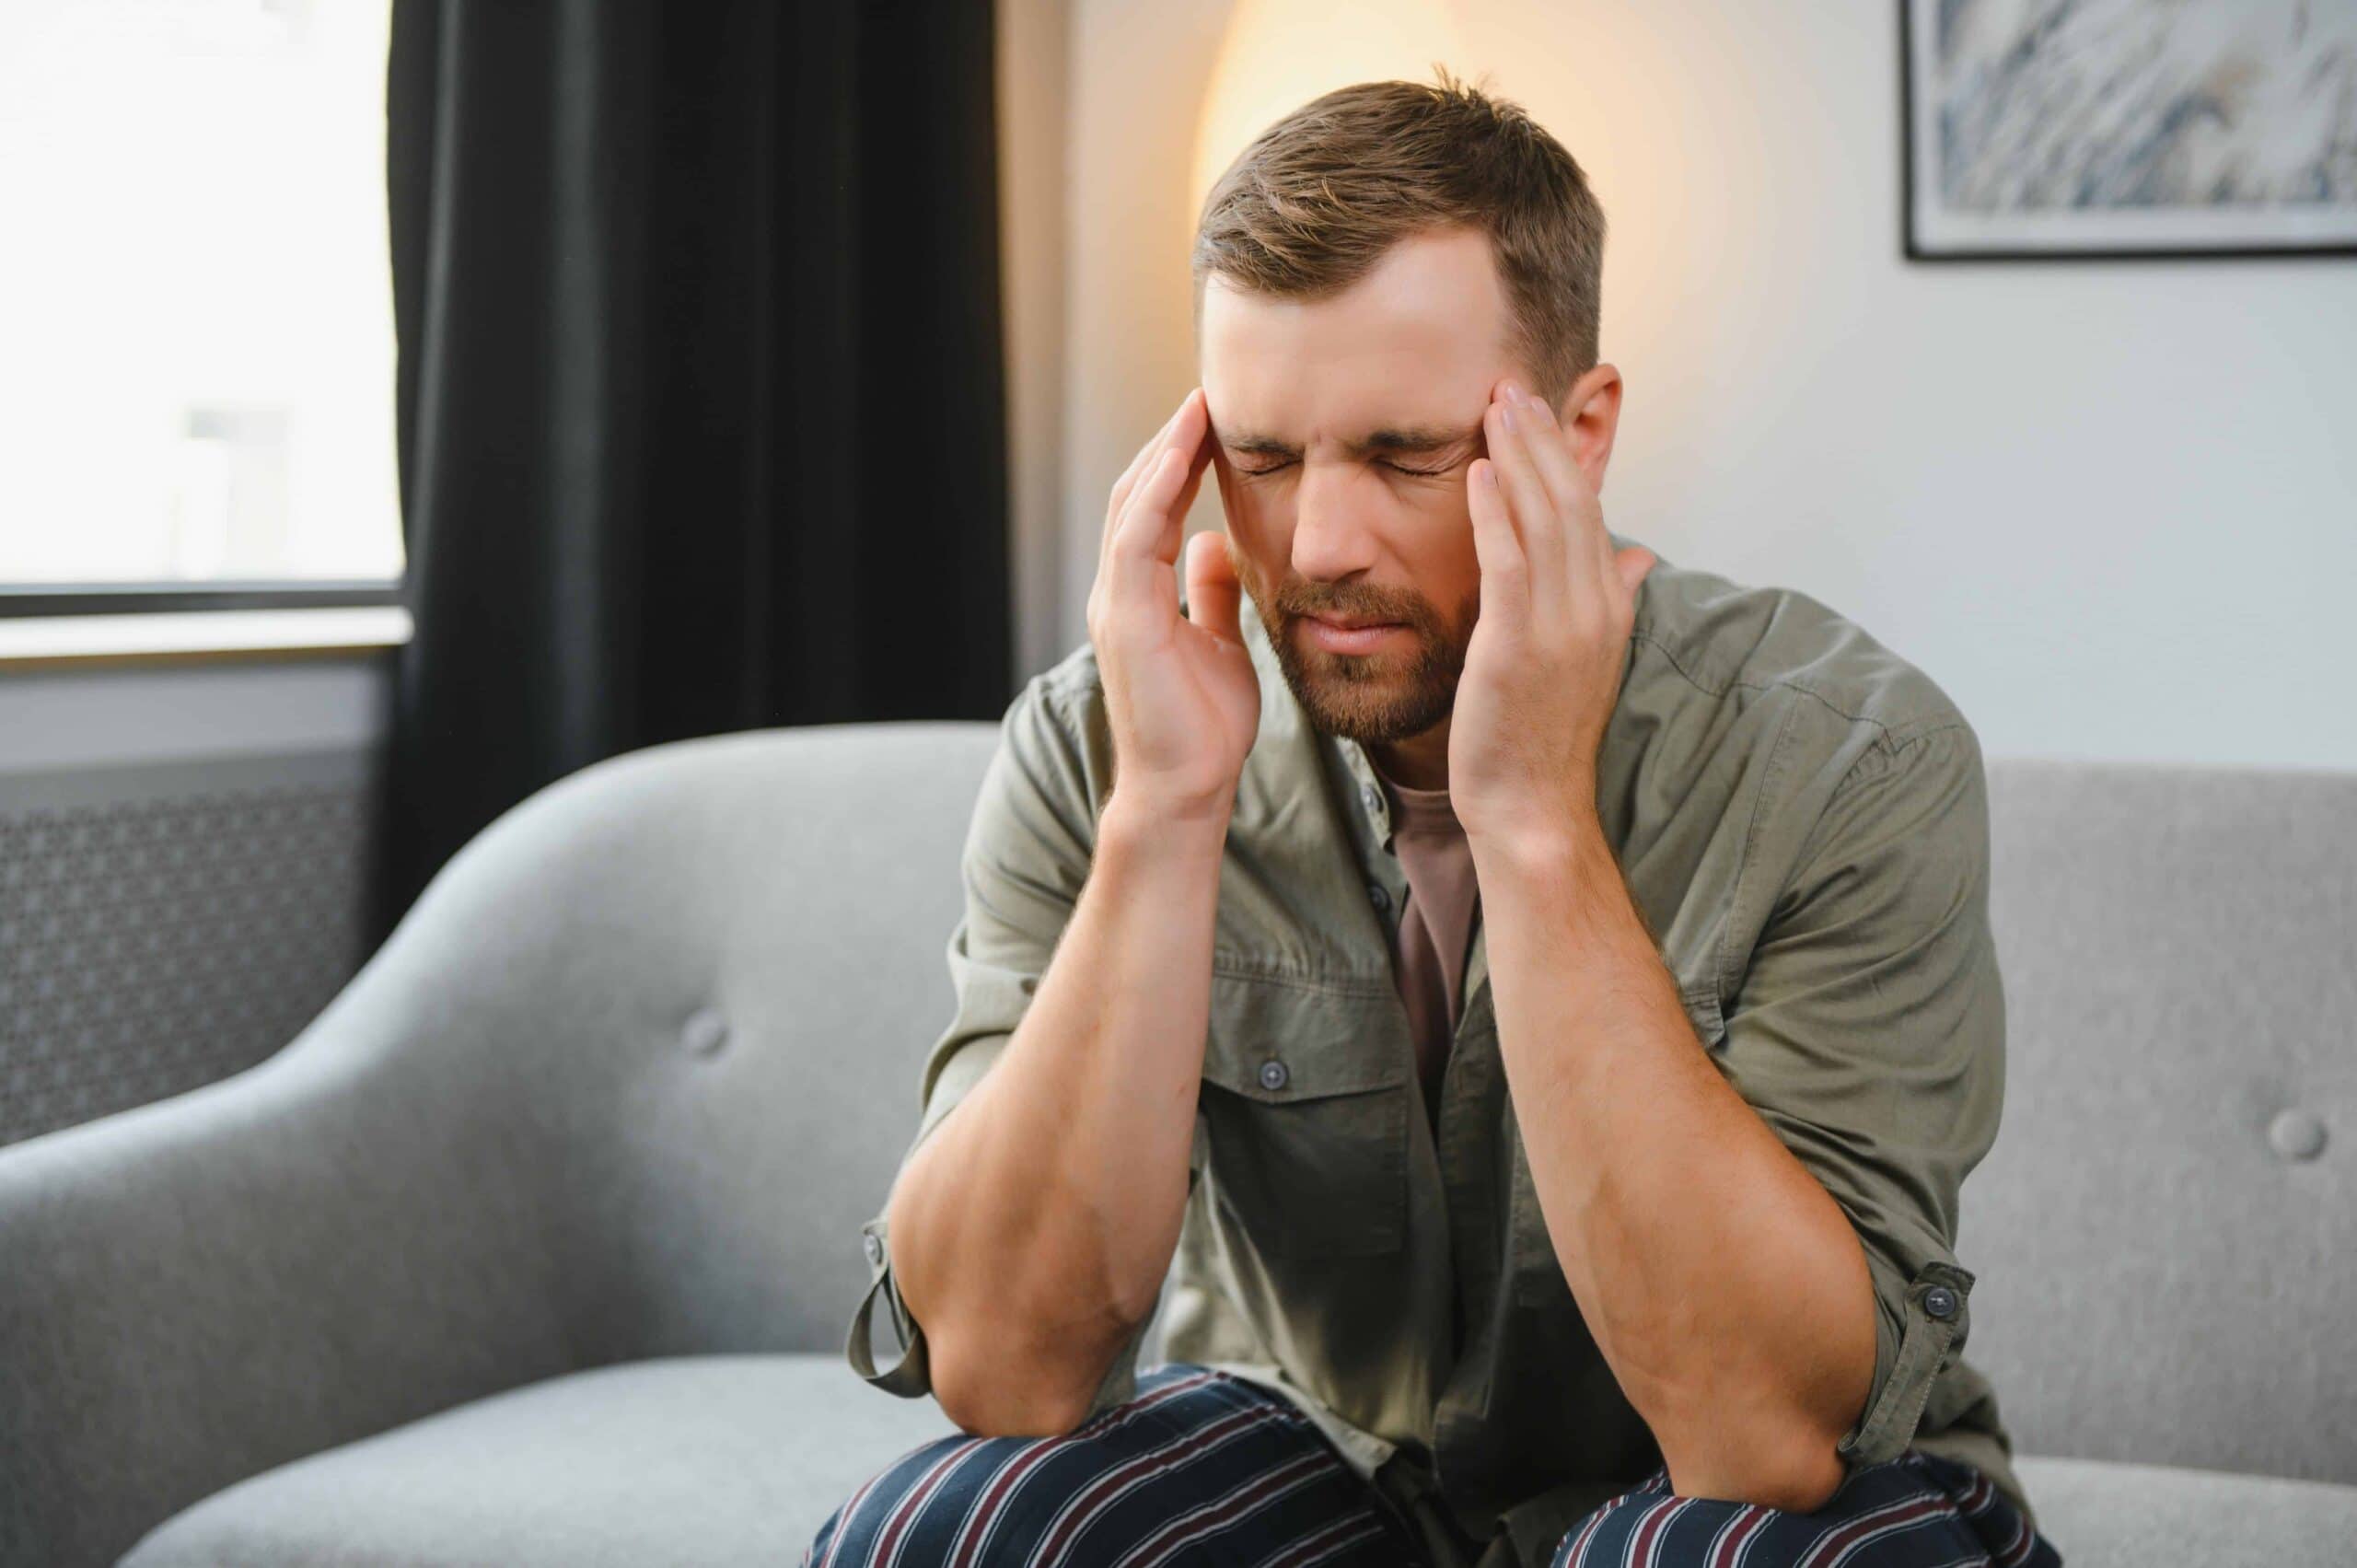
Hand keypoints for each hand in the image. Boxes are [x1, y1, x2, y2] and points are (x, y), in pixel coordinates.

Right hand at [1086, 387, 1260, 825]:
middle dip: (1170, 441)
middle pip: (1135, 494)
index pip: (1152, 507)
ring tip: (1197, 407)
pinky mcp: (1124, 621)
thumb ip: (1212, 595)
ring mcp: (1115, 604)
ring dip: (1163, 453)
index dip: (1179, 459)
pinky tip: (1180, 456)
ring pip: (1129, 506)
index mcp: (1137, 594)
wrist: (1187, 788)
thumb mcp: (1221, 643)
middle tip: (1209, 393)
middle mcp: (1117, 591)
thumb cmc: (1204, 727)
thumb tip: (1215, 547)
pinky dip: (1155, 493)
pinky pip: (1133, 540)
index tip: (1215, 417)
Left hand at [1450, 376, 1655, 854]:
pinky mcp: (1516, 646)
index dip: (1563, 455)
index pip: (1589, 510)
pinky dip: (1497, 514)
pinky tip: (1481, 472)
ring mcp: (1559, 628)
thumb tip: (1637, 556)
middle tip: (1512, 384)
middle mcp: (1593, 609)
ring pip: (1546, 521)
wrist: (1532, 807)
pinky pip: (1511, 564)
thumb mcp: (1585, 658)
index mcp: (1609, 607)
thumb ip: (1609, 599)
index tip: (1536, 409)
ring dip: (1520, 457)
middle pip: (1572, 501)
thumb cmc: (1542, 736)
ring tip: (1494, 407)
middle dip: (1542, 438)